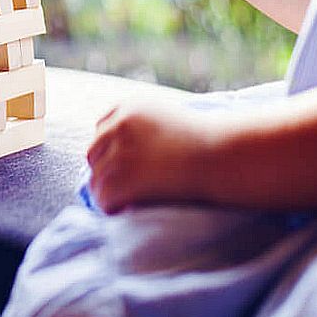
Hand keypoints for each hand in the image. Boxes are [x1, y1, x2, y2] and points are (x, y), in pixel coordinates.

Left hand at [87, 97, 218, 212]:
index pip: (102, 128)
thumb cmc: (206, 142)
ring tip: (126, 202)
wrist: (222, 156)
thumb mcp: (168, 118)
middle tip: (125, 187)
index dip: (111, 149)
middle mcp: (119, 125)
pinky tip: (126, 210)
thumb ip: (141, 127)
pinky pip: (103, 198)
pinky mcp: (121, 178)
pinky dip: (111, 207)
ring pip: (96, 178)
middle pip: (94, 152)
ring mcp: (118, 151)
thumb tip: (120, 154)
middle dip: (106, 169)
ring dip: (108, 191)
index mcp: (129, 106)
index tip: (125, 164)